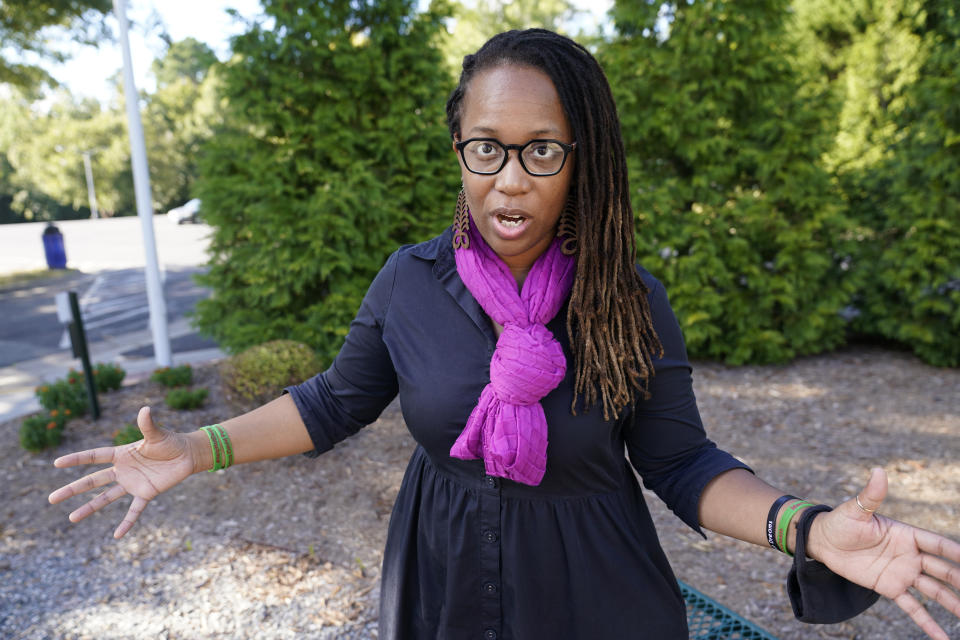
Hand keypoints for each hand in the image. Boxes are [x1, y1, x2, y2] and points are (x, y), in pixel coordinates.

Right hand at [48, 406, 196, 538]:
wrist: (187, 455)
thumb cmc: (170, 441)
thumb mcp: (157, 434)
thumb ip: (148, 424)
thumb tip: (145, 409)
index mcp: (122, 454)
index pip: (94, 456)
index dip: (77, 459)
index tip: (56, 463)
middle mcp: (123, 471)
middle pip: (93, 481)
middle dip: (73, 489)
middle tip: (52, 499)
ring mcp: (133, 483)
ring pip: (106, 498)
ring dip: (89, 508)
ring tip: (71, 519)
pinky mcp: (146, 494)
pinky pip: (134, 510)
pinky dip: (127, 522)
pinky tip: (117, 535)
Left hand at [808, 467, 959, 639]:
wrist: (822, 542)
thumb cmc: (840, 521)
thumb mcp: (855, 509)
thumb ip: (870, 495)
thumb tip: (879, 471)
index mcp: (906, 535)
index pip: (938, 545)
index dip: (956, 553)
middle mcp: (910, 555)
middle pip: (943, 570)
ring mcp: (902, 573)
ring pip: (934, 591)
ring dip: (952, 604)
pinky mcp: (890, 588)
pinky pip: (913, 608)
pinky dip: (928, 623)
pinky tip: (943, 638)